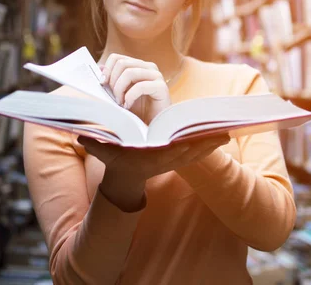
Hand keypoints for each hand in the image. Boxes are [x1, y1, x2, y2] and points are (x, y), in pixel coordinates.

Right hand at [78, 134, 230, 184]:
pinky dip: (208, 146)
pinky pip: (196, 152)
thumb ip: (95, 146)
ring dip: (211, 144)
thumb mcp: (104, 153)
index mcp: (150, 158)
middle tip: (226, 132)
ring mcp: (173, 161)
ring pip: (196, 153)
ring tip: (228, 132)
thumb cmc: (115, 160)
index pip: (171, 152)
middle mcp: (165, 160)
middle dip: (206, 144)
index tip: (198, 138)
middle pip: (190, 153)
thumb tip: (83, 138)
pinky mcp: (177, 158)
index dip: (184, 146)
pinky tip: (219, 136)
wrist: (125, 177)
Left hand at [100, 53, 171, 123]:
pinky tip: (128, 106)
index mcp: (138, 66)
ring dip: (120, 89)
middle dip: (113, 81)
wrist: (153, 125)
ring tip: (120, 102)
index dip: (107, 70)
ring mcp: (156, 76)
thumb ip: (111, 81)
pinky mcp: (161, 88)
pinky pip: (140, 86)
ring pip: (130, 73)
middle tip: (113, 97)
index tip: (102, 83)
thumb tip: (100, 67)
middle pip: (122, 64)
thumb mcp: (120, 94)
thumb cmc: (137, 111)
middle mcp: (148, 67)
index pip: (117, 58)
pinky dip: (130, 97)